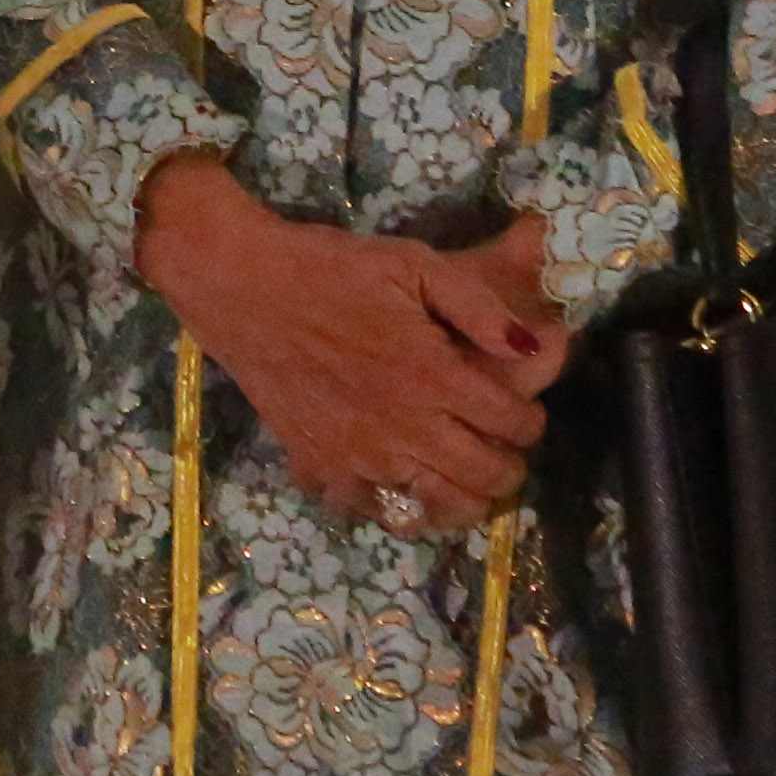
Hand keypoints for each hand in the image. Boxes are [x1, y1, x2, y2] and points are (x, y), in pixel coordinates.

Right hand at [134, 157, 557, 538]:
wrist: (242, 286)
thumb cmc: (332, 269)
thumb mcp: (413, 263)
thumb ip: (479, 306)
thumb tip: (533, 348)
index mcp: (434, 376)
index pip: (514, 425)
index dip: (530, 422)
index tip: (522, 411)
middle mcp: (405, 428)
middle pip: (486, 477)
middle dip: (508, 466)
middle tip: (500, 446)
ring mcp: (361, 456)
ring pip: (439, 507)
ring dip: (464, 497)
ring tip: (461, 473)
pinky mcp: (321, 467)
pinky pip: (375, 511)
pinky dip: (399, 505)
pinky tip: (401, 479)